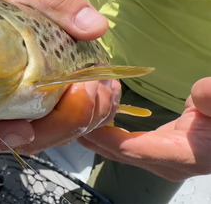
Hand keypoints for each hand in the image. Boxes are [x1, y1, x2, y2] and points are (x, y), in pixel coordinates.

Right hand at [0, 0, 116, 153]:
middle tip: (89, 89)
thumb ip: (56, 2)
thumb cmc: (21, 7)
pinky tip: (107, 90)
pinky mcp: (55, 114)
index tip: (24, 128)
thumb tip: (93, 27)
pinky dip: (97, 114)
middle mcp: (1, 108)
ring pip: (55, 137)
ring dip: (86, 119)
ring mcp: (29, 115)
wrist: (40, 12)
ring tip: (103, 86)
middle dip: (63, 124)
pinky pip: (76, 127)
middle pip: (25, 139)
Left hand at [78, 77, 210, 180]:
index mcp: (182, 156)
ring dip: (94, 131)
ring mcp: (160, 159)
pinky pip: (124, 143)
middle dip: (88, 134)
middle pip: (116, 152)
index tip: (79, 119)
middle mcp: (166, 163)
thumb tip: (196, 95)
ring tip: (70, 111)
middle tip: (62, 113)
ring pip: (117, 150)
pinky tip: (94, 114)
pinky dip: (107, 130)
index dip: (102, 137)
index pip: (131, 150)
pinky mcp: (157, 151)